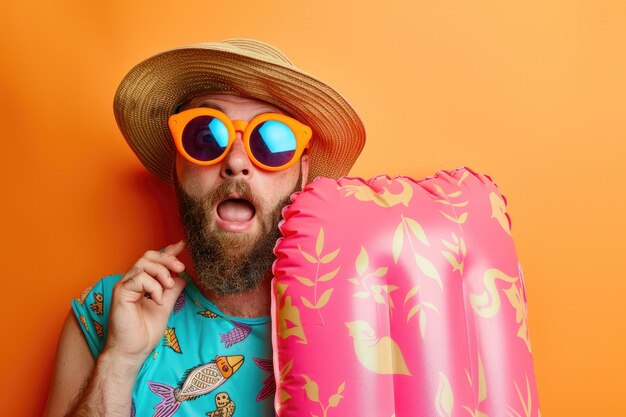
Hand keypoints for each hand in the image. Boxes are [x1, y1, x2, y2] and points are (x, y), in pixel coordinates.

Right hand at [104, 240, 186, 367]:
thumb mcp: (165, 306)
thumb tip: (183, 276)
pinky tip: (157, 300)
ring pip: (143, 264)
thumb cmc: (144, 332)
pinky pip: (139, 278)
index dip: (168, 251)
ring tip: (168, 288)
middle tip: (180, 268)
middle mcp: (131, 281)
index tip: (182, 245)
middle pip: (148, 256)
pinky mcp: (121, 293)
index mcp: (141, 283)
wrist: (132, 351)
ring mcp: (124, 286)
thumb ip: (172, 290)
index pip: (154, 260)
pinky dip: (153, 287)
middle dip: (167, 259)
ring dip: (161, 273)